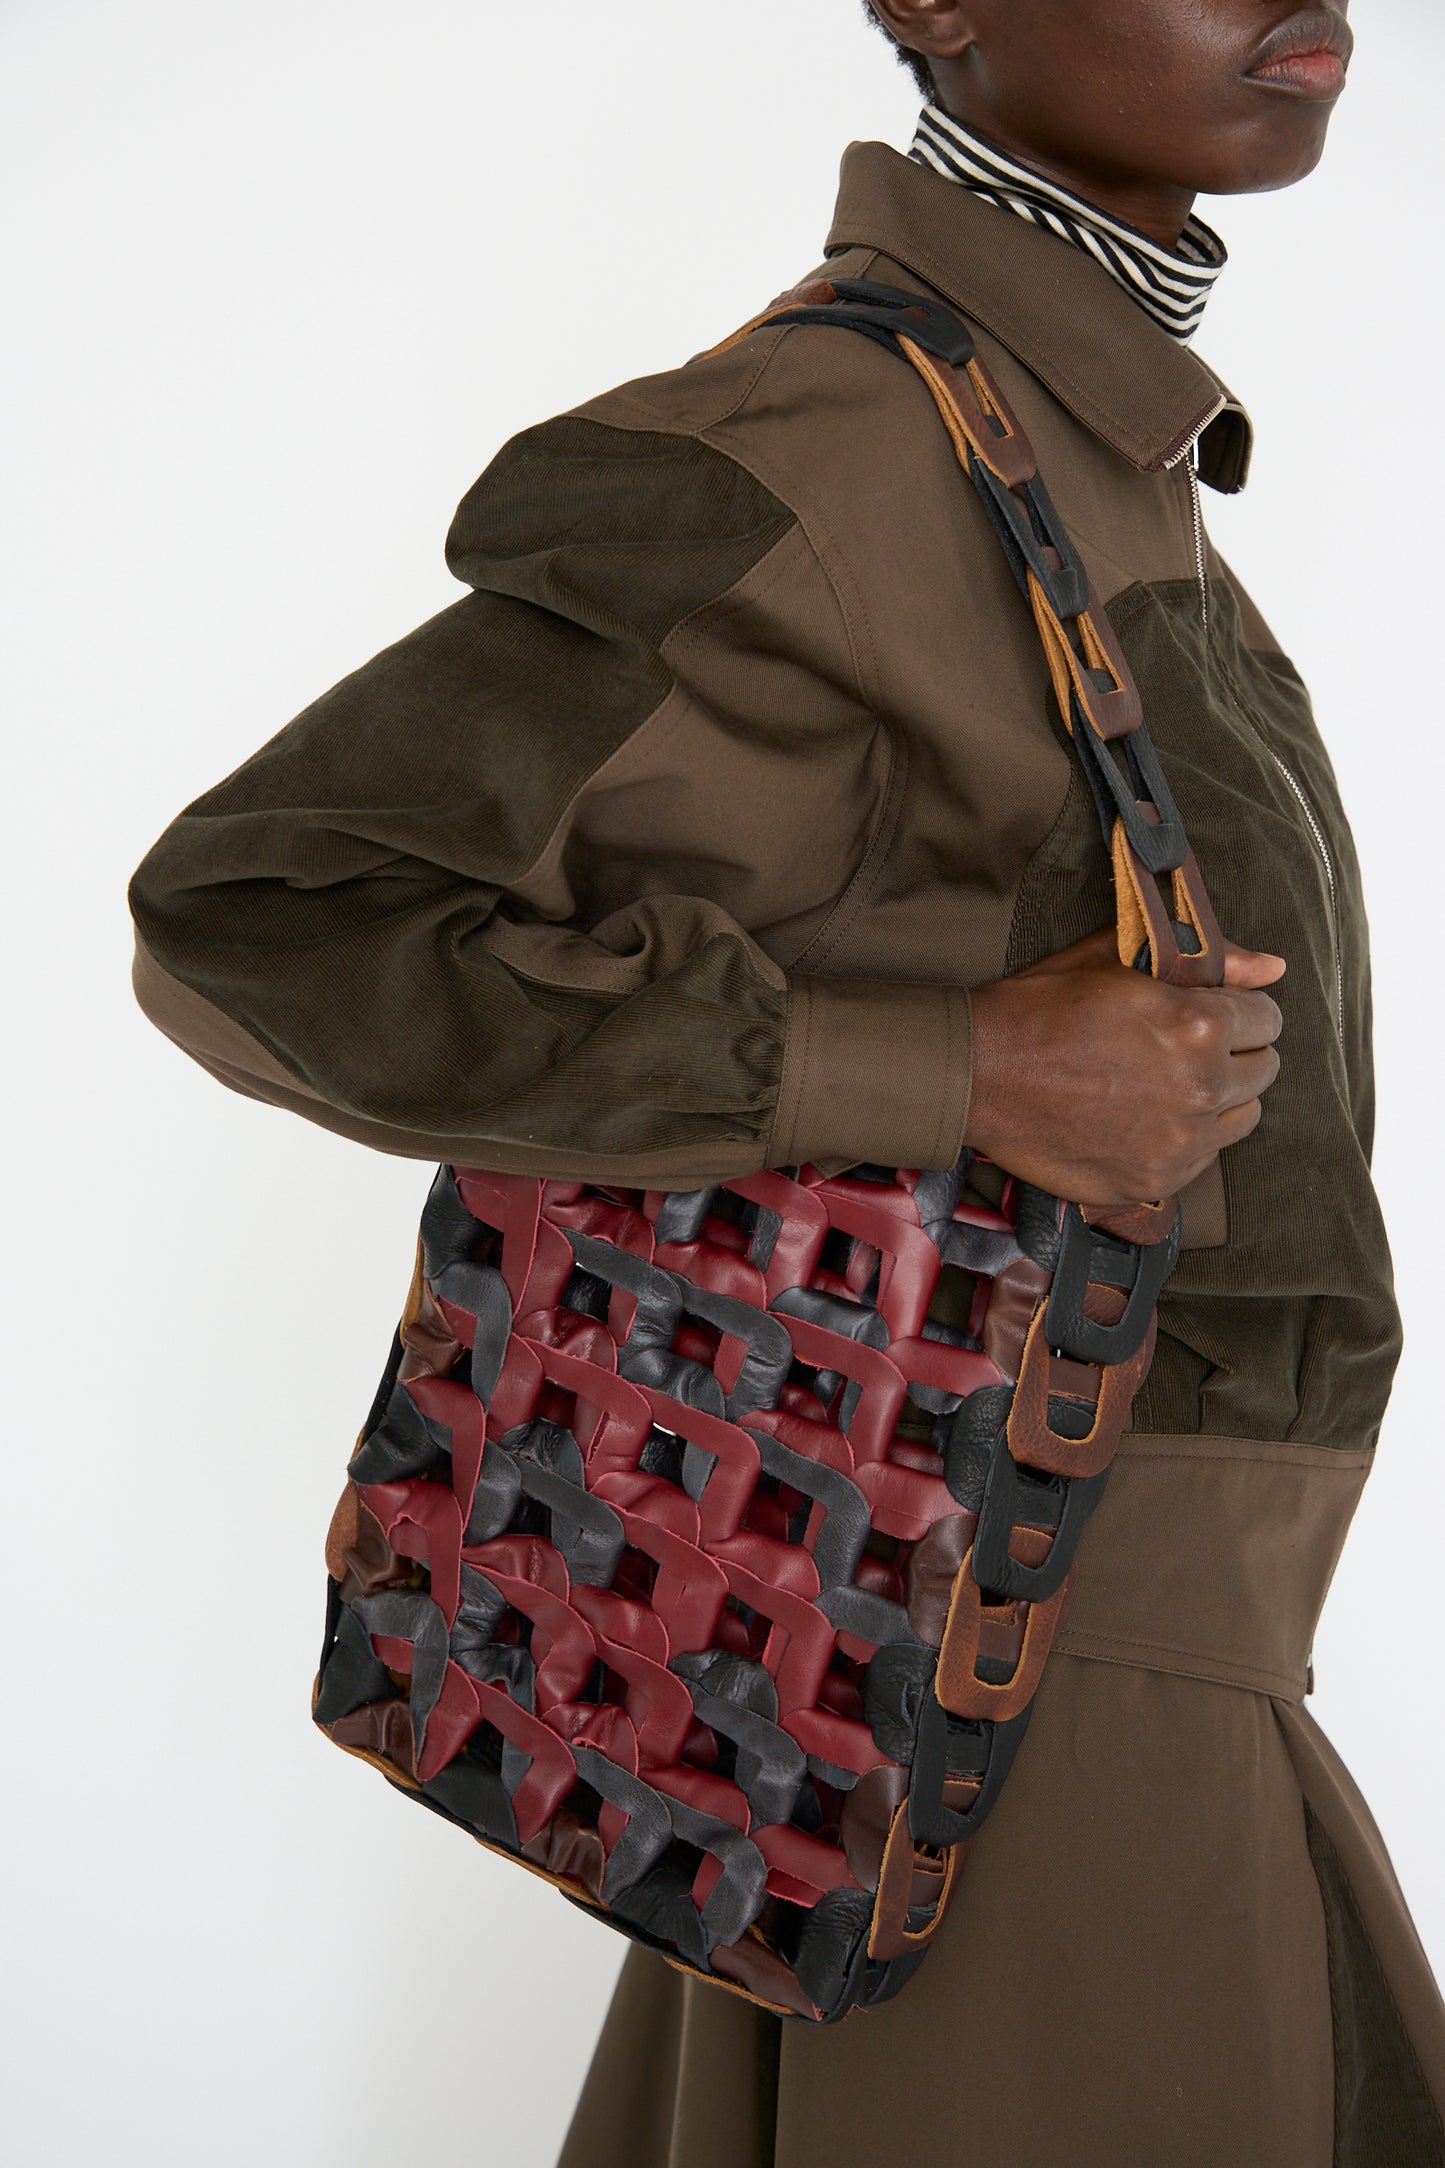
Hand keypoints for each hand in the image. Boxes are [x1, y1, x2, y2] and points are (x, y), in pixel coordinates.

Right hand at [966, 927, 1285, 1208]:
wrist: (977, 1073)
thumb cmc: (1043, 1008)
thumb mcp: (1119, 960)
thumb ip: (1210, 961)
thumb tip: (1275, 968)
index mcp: (1199, 1025)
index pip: (1267, 1019)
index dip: (1241, 1010)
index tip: (1214, 1013)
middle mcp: (1199, 1089)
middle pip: (1263, 1071)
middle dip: (1235, 1053)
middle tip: (1187, 1047)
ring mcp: (1178, 1144)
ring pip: (1242, 1120)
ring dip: (1219, 1100)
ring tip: (1168, 1084)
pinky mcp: (1153, 1182)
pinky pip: (1201, 1160)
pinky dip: (1183, 1139)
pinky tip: (1143, 1117)